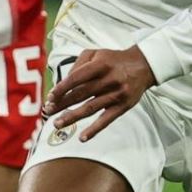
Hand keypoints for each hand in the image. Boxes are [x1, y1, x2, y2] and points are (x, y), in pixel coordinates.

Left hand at [42, 46, 156, 141]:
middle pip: (81, 94)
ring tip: (57, 124)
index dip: (62, 88)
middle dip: (62, 104)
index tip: (50, 97)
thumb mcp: (95, 54)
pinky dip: (94, 130)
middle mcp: (109, 79)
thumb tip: (62, 85)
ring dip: (72, 117)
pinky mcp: (123, 106)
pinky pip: (107, 120)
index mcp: (101, 65)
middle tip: (48, 111)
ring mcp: (117, 94)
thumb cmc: (113, 60)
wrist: (143, 65)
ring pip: (90, 108)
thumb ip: (77, 65)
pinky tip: (82, 137)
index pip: (77, 78)